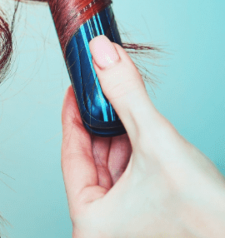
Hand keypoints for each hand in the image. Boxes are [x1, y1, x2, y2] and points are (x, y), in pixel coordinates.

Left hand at [61, 36, 224, 237]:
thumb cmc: (204, 211)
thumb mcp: (155, 139)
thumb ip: (125, 95)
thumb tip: (101, 54)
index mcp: (89, 220)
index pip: (70, 154)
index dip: (72, 116)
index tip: (74, 90)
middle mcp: (100, 227)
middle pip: (89, 159)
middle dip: (97, 122)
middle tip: (98, 90)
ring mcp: (121, 224)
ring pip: (109, 167)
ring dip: (116, 135)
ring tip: (119, 104)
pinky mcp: (142, 218)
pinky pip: (126, 178)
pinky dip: (131, 153)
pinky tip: (137, 130)